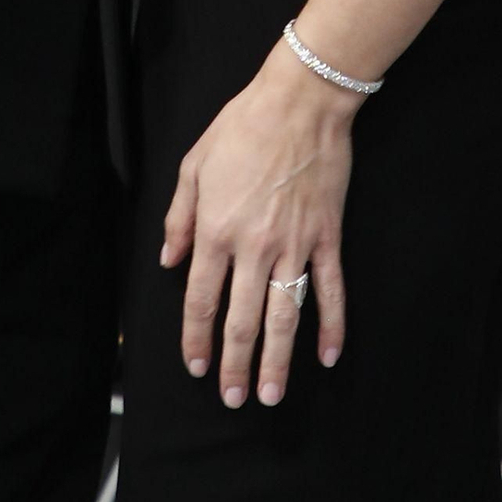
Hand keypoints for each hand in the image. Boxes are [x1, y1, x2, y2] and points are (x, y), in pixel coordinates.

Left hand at [160, 40, 357, 408]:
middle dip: (235, 364)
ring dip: (278, 361)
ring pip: (284, 316)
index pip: (202, 300)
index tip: (197, 366)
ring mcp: (294, 245)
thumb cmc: (243, 127)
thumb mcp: (194, 165)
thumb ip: (179, 218)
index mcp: (216, 229)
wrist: (300, 102)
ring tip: (270, 395)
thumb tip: (169, 261)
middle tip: (233, 399)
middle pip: (242, 320)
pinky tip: (327, 355)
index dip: (197, 339)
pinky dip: (332, 326)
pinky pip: (331, 290)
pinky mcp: (327, 237)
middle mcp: (254, 246)